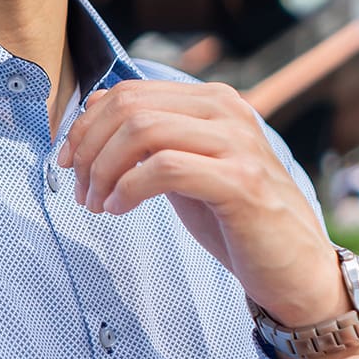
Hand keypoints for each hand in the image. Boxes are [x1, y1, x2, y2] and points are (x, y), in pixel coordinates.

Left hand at [57, 81, 347, 327]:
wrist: (292, 265)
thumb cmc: (234, 220)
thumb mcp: (186, 170)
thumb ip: (151, 142)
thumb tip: (94, 114)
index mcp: (211, 101)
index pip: (128, 92)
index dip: (85, 126)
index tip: (67, 163)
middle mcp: (226, 111)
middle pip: (129, 108)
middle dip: (88, 150)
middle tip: (81, 191)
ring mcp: (235, 144)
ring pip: (142, 131)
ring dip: (104, 171)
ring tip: (97, 205)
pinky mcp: (238, 182)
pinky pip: (163, 169)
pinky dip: (127, 189)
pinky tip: (117, 210)